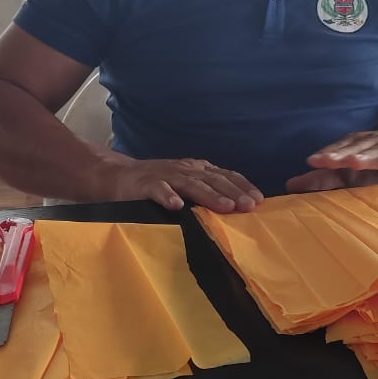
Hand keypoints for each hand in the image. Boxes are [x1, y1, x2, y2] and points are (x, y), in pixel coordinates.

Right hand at [98, 157, 262, 212]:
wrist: (118, 177)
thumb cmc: (158, 184)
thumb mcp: (186, 184)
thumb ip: (207, 191)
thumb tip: (238, 208)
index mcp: (197, 170)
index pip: (225, 175)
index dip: (242, 186)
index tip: (259, 200)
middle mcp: (185, 170)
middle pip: (213, 180)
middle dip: (233, 192)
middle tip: (249, 206)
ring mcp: (165, 176)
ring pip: (190, 184)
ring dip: (209, 195)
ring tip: (225, 207)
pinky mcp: (145, 185)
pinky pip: (157, 190)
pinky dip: (166, 196)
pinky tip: (175, 206)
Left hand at [290, 128, 377, 189]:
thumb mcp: (356, 169)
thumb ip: (328, 177)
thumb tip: (290, 185)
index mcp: (355, 148)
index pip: (335, 154)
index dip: (322, 159)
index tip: (306, 166)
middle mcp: (370, 144)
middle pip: (352, 150)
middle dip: (337, 155)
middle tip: (321, 161)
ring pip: (376, 151)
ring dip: (365, 156)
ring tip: (353, 161)